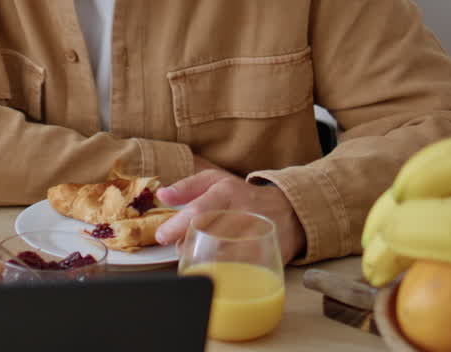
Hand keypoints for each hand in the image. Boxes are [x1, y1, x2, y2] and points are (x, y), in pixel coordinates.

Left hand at [153, 169, 305, 262]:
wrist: (289, 211)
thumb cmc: (243, 196)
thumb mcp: (216, 181)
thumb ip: (187, 187)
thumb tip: (162, 195)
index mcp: (227, 192)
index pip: (198, 211)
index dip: (176, 226)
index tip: (161, 236)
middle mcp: (242, 212)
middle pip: (208, 234)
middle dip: (186, 245)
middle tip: (180, 248)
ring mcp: (255, 235)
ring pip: (221, 254)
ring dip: (201, 259)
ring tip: (195, 255)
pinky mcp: (265, 254)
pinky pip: (238, 268)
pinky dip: (221, 270)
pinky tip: (213, 267)